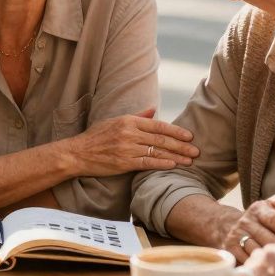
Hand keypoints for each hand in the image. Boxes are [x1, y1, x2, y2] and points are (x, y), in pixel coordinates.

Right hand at [66, 107, 198, 176]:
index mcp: (129, 121)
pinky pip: (147, 163)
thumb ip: (137, 116)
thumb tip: (153, 110)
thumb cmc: (96, 136)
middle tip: (196, 150)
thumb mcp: (115, 121)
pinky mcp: (124, 162)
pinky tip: (173, 166)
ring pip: (157, 152)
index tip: (189, 136)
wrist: (78, 153)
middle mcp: (130, 133)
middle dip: (181, 145)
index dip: (176, 131)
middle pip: (161, 139)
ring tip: (190, 161)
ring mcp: (127, 148)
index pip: (158, 125)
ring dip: (176, 157)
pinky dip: (162, 164)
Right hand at [224, 192, 274, 263]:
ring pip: (258, 253)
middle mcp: (245, 222)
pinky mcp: (229, 251)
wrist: (224, 225)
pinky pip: (246, 263)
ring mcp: (235, 237)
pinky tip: (268, 275)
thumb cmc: (257, 219)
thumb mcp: (269, 205)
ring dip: (272, 263)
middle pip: (268, 240)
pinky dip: (258, 270)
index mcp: (258, 209)